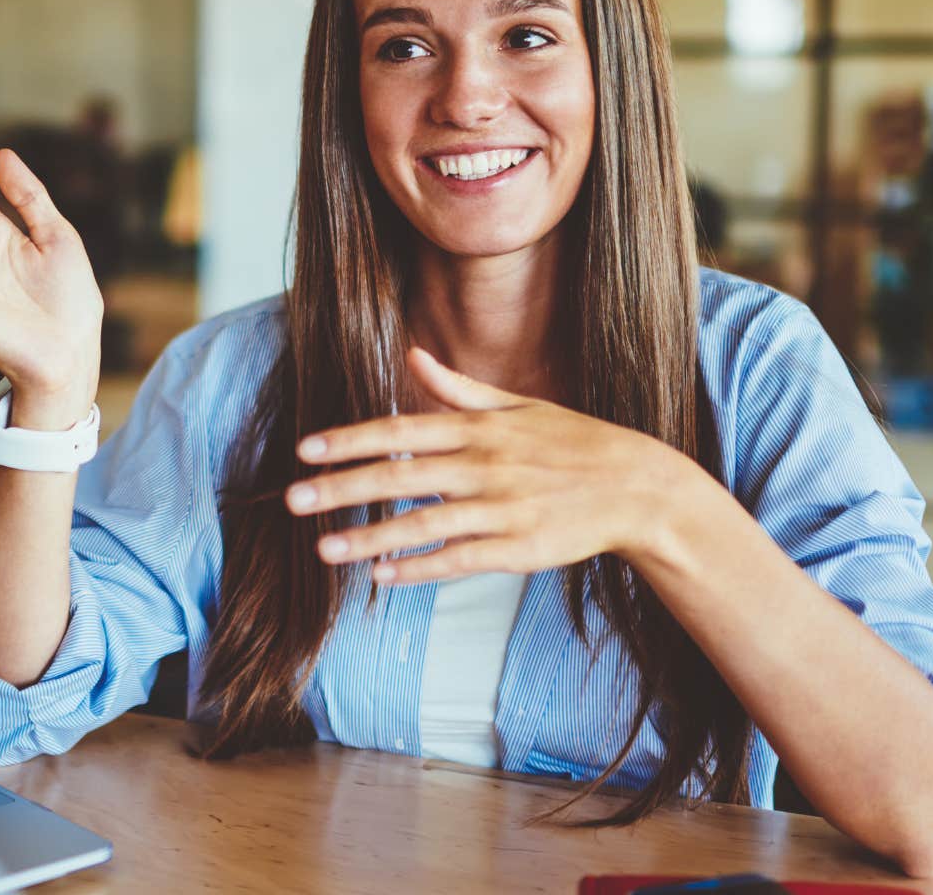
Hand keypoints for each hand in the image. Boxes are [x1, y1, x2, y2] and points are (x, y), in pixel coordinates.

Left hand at [284, 347, 710, 583]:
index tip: (305, 449)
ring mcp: (502, 508)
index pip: (401, 431)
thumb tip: (413, 356)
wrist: (638, 488)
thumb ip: (459, 388)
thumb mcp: (519, 407)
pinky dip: (421, 567)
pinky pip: (460, 559)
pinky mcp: (520, 548)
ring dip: (370, 538)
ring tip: (324, 549)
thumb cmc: (574, 443)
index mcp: (481, 428)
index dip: (350, 440)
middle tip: (293, 500)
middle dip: (342, 488)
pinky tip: (383, 576)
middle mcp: (485, 464)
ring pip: (423, 523)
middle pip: (400, 476)